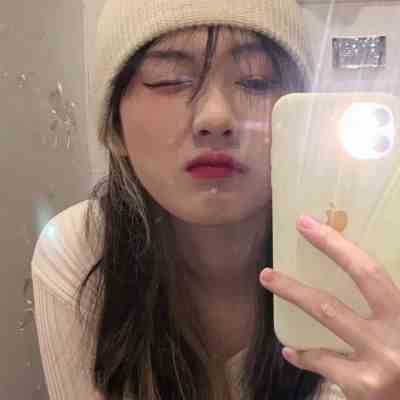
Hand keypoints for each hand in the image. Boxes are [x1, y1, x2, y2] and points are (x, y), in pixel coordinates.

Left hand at [259, 215, 399, 399]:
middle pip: (331, 302)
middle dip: (293, 286)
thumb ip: (384, 297)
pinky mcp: (364, 390)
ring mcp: (377, 365)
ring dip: (293, 297)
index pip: (367, 272)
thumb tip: (356, 269)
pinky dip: (304, 356)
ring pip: (324, 322)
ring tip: (270, 281)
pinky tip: (292, 350)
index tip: (306, 225)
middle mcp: (393, 338)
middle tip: (267, 271)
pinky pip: (323, 363)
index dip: (335, 246)